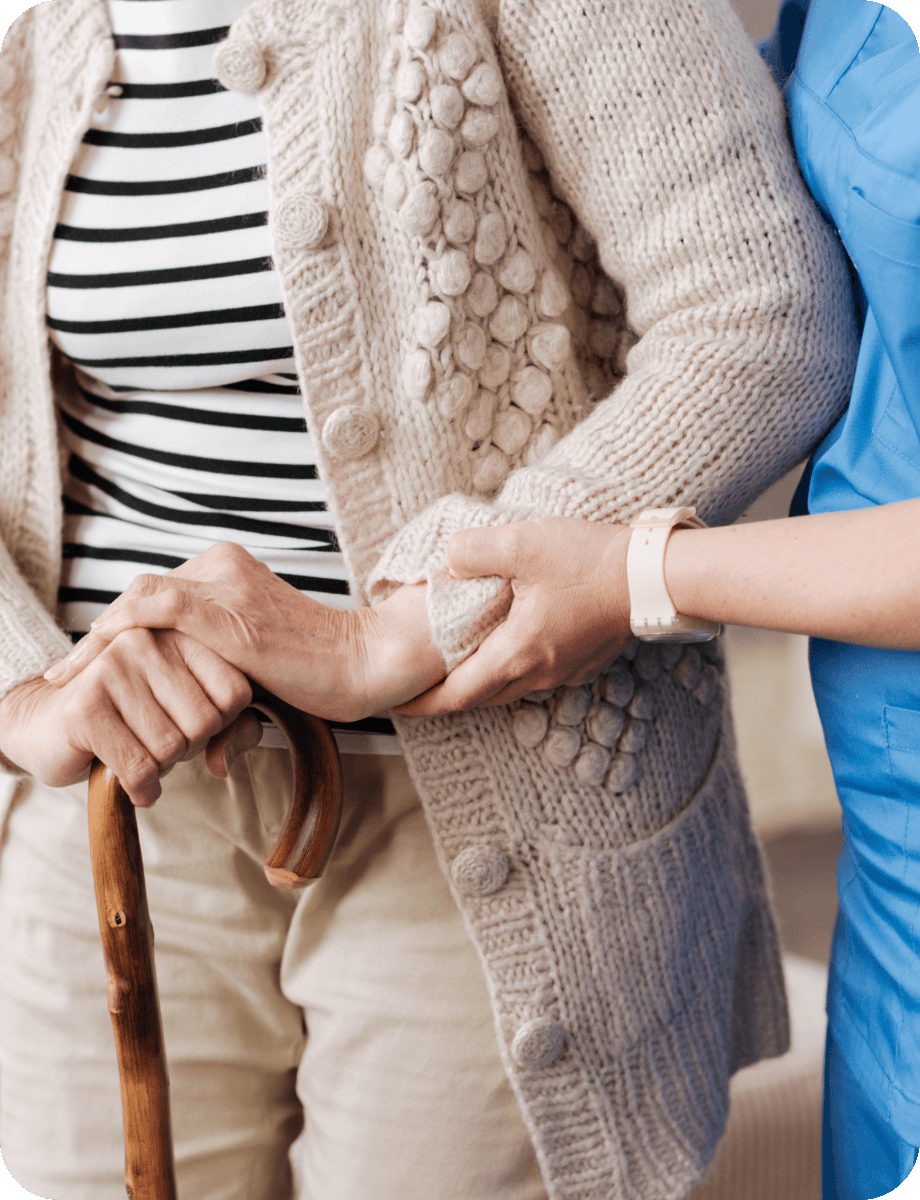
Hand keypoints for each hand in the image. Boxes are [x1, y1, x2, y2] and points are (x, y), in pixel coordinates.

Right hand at [0, 628, 258, 805]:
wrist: (48, 723)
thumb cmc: (131, 718)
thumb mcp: (189, 715)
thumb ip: (232, 730)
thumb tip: (224, 762)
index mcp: (179, 633)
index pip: (236, 693)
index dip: (221, 725)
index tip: (188, 723)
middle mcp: (147, 640)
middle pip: (206, 722)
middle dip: (188, 749)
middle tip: (160, 743)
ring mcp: (112, 668)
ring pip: (172, 747)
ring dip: (162, 769)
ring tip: (140, 752)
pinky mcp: (85, 706)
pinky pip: (139, 767)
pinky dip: (142, 788)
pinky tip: (135, 786)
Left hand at [43, 543, 446, 719]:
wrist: (365, 662)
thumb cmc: (322, 675)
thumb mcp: (258, 675)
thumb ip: (224, 690)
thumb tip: (212, 756)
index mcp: (228, 569)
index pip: (156, 594)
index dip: (117, 629)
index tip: (87, 667)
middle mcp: (222, 566)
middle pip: (141, 595)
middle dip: (99, 638)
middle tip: (64, 676)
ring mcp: (224, 584)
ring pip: (139, 600)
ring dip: (97, 641)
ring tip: (64, 677)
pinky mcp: (227, 612)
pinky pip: (155, 608)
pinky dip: (117, 632)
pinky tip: (93, 659)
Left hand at [395, 517, 632, 714]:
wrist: (652, 574)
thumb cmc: (589, 562)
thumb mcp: (521, 544)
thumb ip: (472, 551)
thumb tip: (447, 561)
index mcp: (517, 654)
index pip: (458, 695)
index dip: (423, 703)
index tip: (397, 706)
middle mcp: (539, 672)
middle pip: (481, 697)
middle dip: (447, 697)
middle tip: (419, 689)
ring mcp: (564, 670)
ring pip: (509, 688)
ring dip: (480, 683)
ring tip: (455, 667)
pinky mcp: (582, 659)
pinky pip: (535, 674)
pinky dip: (510, 668)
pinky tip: (506, 644)